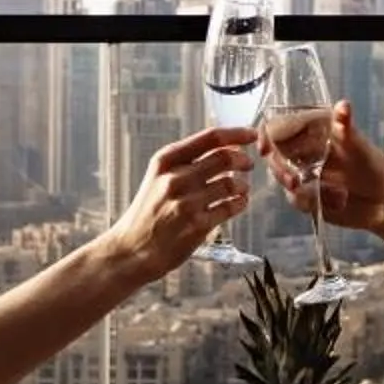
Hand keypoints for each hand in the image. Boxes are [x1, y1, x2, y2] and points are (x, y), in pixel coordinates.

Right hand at [113, 126, 256, 273]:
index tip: (251, 134)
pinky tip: (238, 202)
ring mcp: (187, 202)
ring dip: (243, 184)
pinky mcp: (197, 225)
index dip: (237, 134)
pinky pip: (231, 207)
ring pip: (232, 183)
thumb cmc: (148, 213)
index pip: (210, 137)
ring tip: (241, 188)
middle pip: (225, 157)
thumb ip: (187, 162)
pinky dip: (240, 203)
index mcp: (165, 161)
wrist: (132, 249)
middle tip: (248, 164)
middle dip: (243, 160)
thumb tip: (225, 148)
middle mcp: (175, 178)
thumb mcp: (158, 178)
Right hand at [268, 100, 383, 232]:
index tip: (265, 148)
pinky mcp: (305, 196)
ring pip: (281, 177)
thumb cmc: (376, 168)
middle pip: (273, 154)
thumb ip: (346, 129)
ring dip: (293, 186)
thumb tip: (343, 105)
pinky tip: (334, 202)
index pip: (279, 127)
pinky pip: (294, 198)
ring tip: (315, 192)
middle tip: (293, 181)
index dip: (266, 135)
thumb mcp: (361, 148)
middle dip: (279, 167)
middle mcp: (304, 150)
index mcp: (313, 131)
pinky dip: (308, 202)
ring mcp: (303, 173)